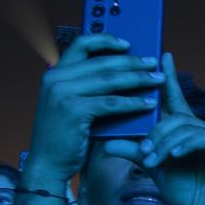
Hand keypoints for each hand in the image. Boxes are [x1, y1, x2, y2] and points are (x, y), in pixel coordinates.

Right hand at [25, 34, 163, 183]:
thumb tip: (122, 72)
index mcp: (54, 73)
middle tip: (153, 62)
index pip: (81, 44)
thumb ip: (87, 87)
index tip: (128, 43)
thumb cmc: (65, 136)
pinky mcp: (73, 110)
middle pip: (102, 62)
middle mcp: (55, 78)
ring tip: (158, 79)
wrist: (47, 164)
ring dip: (138, 79)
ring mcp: (62, 93)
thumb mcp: (71, 104)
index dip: (106, 40)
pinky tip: (148, 104)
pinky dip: (132, 102)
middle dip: (132, 61)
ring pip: (109, 80)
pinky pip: (111, 103)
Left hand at [104, 53, 204, 204]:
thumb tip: (106, 141)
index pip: (175, 99)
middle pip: (176, 115)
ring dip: (166, 142)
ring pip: (187, 126)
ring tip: (154, 159)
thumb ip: (135, 152)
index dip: (169, 78)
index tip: (161, 57)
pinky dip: (186, 145)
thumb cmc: (184, 192)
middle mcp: (203, 129)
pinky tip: (174, 156)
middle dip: (156, 131)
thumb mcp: (154, 168)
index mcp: (186, 130)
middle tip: (144, 151)